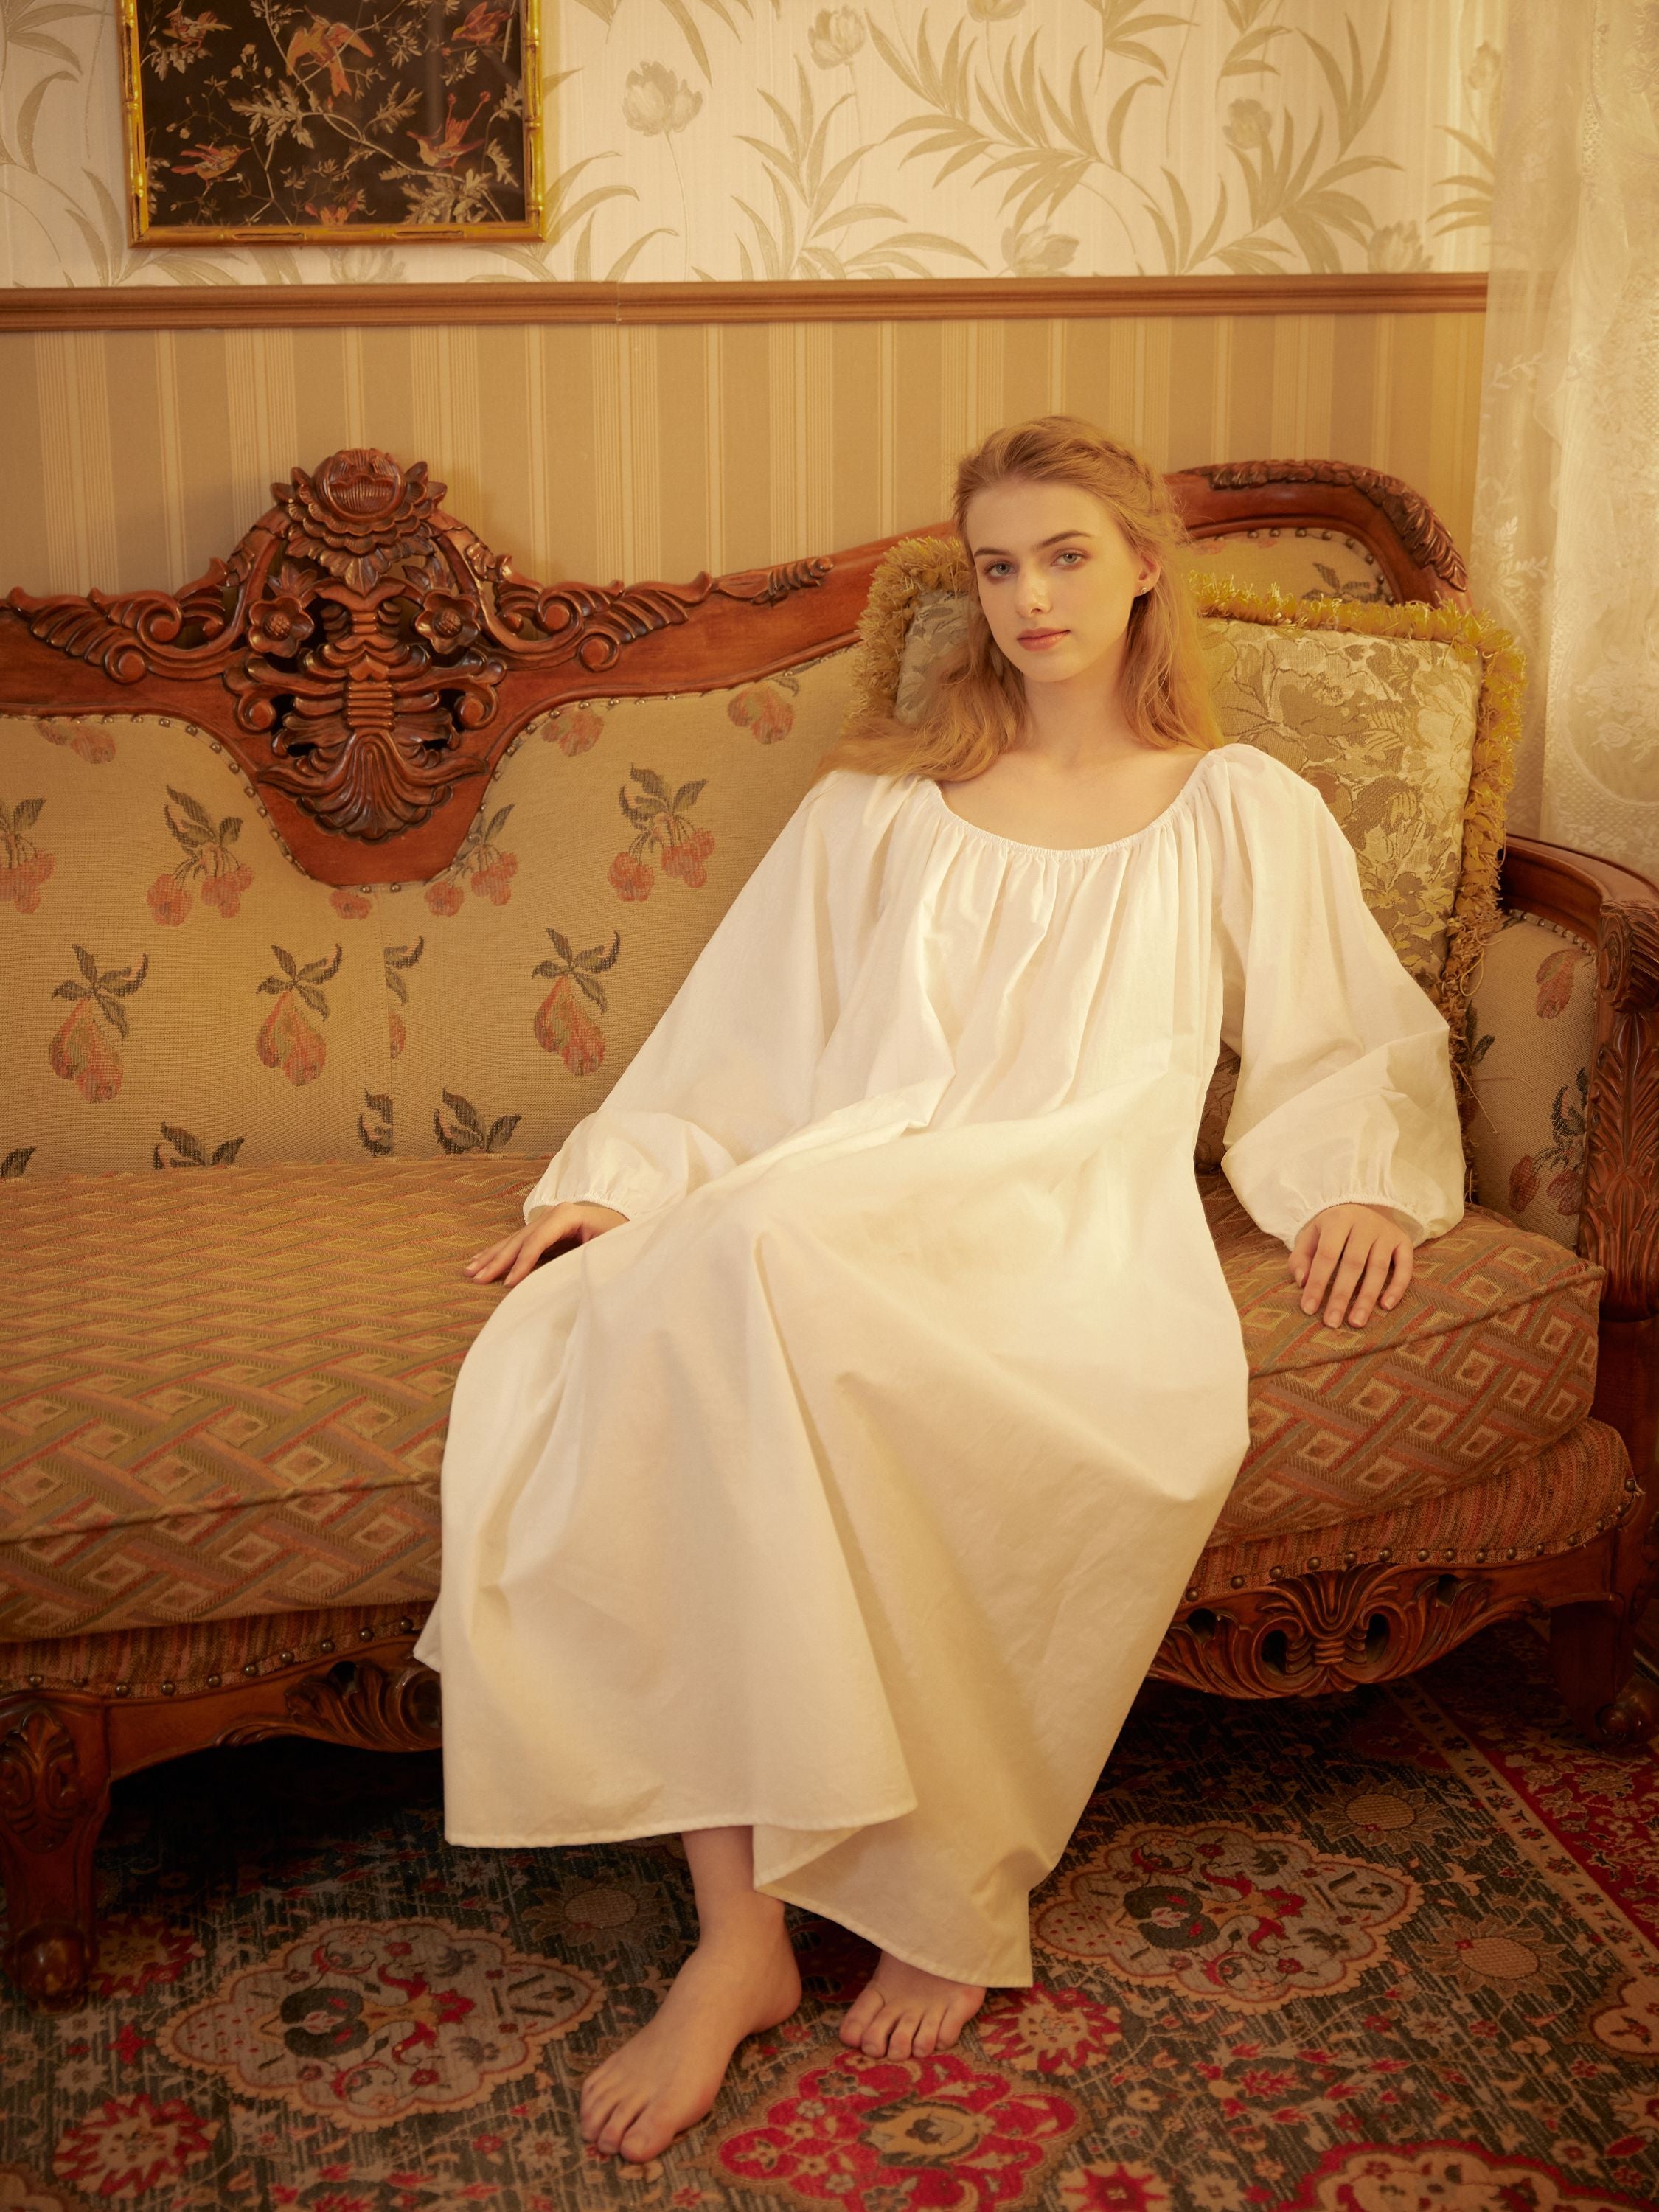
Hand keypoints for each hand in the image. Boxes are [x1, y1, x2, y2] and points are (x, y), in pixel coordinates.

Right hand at [463, 1201, 629, 1287]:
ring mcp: (546, 1220)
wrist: (626, 1222)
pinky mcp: (544, 1229)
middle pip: (520, 1239)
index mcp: (568, 1215)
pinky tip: (480, 1260)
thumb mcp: (608, 1245)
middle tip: (477, 1279)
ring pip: (513, 1240)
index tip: (509, 1284)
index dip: (523, 1263)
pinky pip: (517, 1242)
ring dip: (491, 1257)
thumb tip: (567, 1276)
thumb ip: (587, 1258)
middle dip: (498, 1260)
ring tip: (470, 1271)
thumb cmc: (620, 1236)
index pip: (538, 1240)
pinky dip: (498, 1252)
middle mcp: (553, 1214)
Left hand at [1289, 1203, 1412, 1328]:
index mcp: (1338, 1219)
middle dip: (1341, 1296)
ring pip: (1378, 1269)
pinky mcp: (1404, 1241)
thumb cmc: (1331, 1230)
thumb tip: (1302, 1281)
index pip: (1326, 1255)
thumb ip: (1301, 1258)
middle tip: (1332, 1322)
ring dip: (1367, 1298)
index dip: (1317, 1283)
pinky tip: (1385, 1306)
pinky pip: (1405, 1267)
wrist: (1364, 1207)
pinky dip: (1397, 1287)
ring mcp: (1387, 1232)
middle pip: (1353, 1264)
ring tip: (1355, 1322)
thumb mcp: (1311, 1237)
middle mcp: (1365, 1224)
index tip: (1308, 1309)